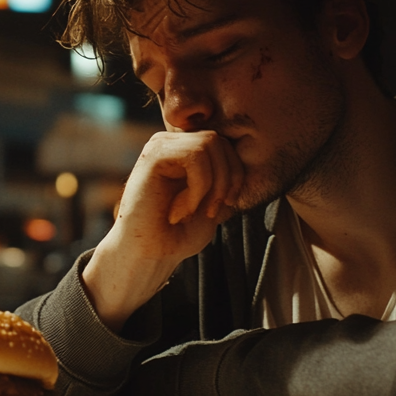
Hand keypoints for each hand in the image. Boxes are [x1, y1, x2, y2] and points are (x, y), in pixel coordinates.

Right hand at [82, 131, 241, 330]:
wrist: (148, 255)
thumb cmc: (177, 234)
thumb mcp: (213, 202)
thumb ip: (225, 178)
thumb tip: (247, 157)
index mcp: (184, 151)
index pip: (225, 144)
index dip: (236, 174)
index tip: (227, 205)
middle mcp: (171, 143)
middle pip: (220, 140)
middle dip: (227, 178)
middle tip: (212, 211)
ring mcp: (160, 146)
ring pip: (209, 144)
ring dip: (213, 184)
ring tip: (196, 211)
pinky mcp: (154, 156)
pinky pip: (195, 156)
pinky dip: (198, 187)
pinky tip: (180, 210)